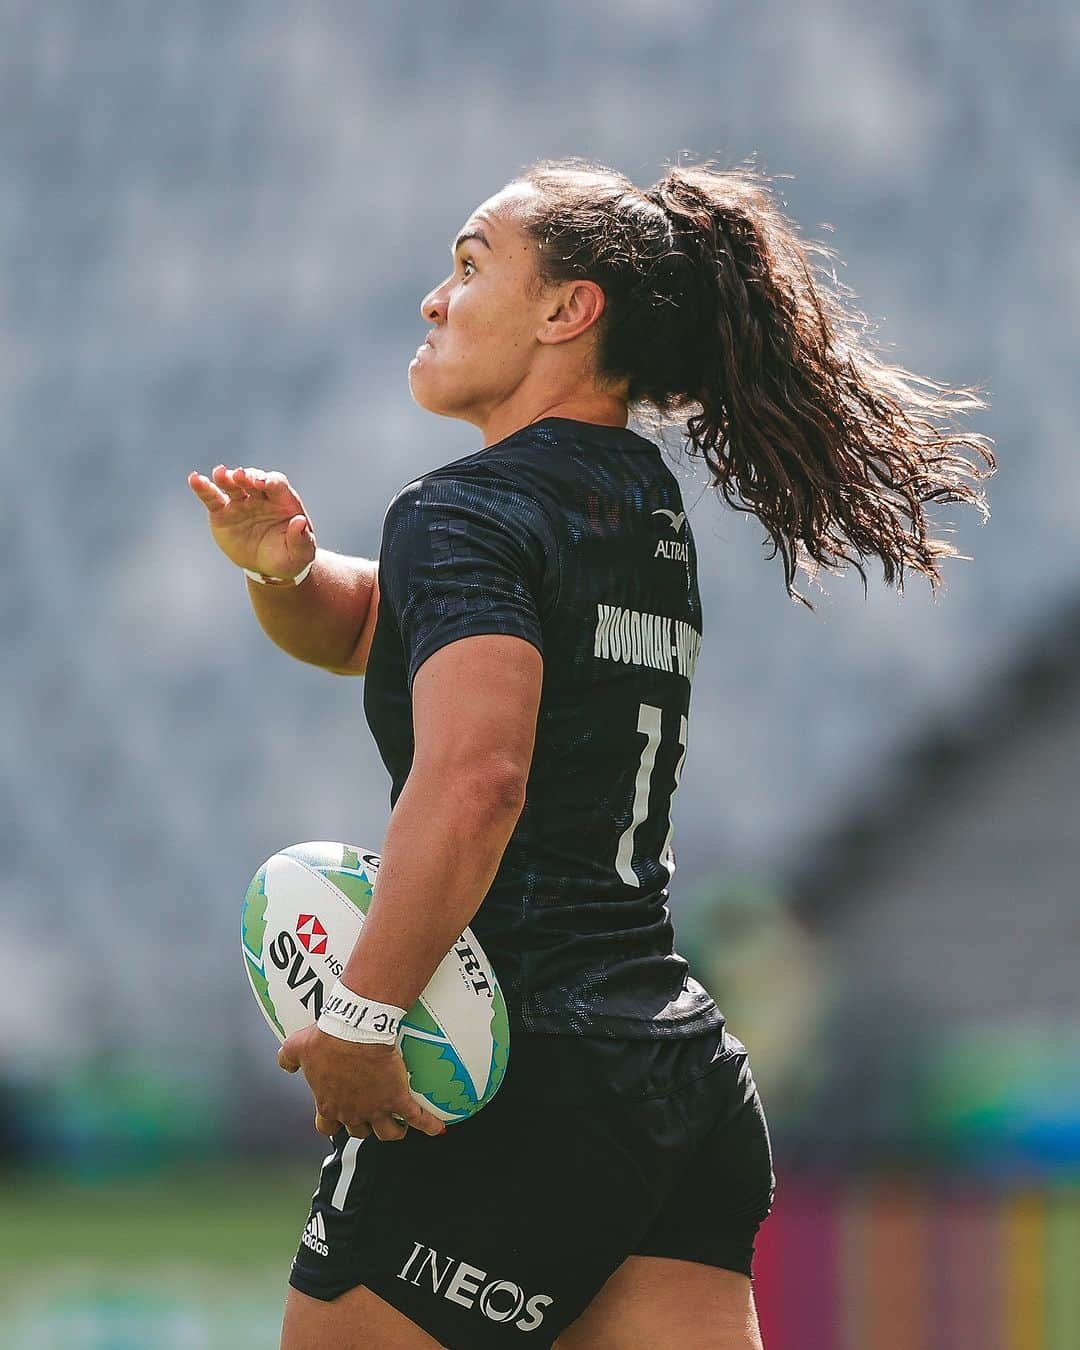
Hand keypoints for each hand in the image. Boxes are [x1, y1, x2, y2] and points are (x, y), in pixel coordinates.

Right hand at [187, 464, 316, 579]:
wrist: (268, 568)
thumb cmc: (289, 557)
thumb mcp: (301, 553)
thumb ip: (302, 539)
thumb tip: (300, 522)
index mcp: (283, 501)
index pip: (277, 484)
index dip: (270, 481)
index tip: (264, 484)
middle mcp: (261, 497)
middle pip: (253, 479)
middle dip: (248, 476)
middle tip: (241, 476)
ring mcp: (241, 502)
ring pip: (232, 485)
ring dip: (226, 477)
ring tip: (220, 473)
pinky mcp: (222, 512)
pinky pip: (212, 497)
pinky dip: (203, 488)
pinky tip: (195, 479)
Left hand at [277, 1025, 447, 1141]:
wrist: (354, 1031)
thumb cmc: (325, 1038)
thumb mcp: (297, 1047)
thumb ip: (287, 1058)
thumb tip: (284, 1065)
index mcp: (328, 1104)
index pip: (327, 1126)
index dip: (334, 1122)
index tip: (339, 1115)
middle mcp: (352, 1112)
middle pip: (358, 1131)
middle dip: (364, 1125)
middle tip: (370, 1113)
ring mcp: (375, 1108)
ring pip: (386, 1134)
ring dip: (392, 1132)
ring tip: (398, 1126)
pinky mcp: (397, 1099)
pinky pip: (416, 1118)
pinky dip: (429, 1126)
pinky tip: (438, 1129)